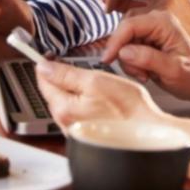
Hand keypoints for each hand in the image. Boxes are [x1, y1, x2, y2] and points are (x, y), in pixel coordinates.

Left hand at [36, 59, 166, 128]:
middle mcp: (65, 122)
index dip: (45, 64)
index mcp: (64, 108)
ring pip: (64, 102)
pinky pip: (75, 113)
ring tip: (89, 81)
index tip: (50, 55)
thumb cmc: (128, 109)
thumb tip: (44, 67)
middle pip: (52, 93)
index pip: (43, 81)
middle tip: (73, 64)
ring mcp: (75, 130)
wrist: (146, 132)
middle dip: (58, 77)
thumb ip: (66, 74)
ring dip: (70, 89)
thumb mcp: (96, 81)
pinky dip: (80, 102)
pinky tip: (95, 98)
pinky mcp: (85, 134)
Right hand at [101, 11, 189, 102]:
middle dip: (124, 54)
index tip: (108, 59)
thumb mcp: (174, 70)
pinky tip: (145, 73)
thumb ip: (149, 59)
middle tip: (140, 73)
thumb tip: (123, 51)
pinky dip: (131, 63)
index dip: (115, 41)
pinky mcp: (146, 41)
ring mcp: (150, 31)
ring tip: (145, 74)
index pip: (129, 24)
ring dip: (128, 61)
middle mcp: (155, 22)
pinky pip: (127, 49)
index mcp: (163, 22)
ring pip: (123, 41)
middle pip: (123, 31)